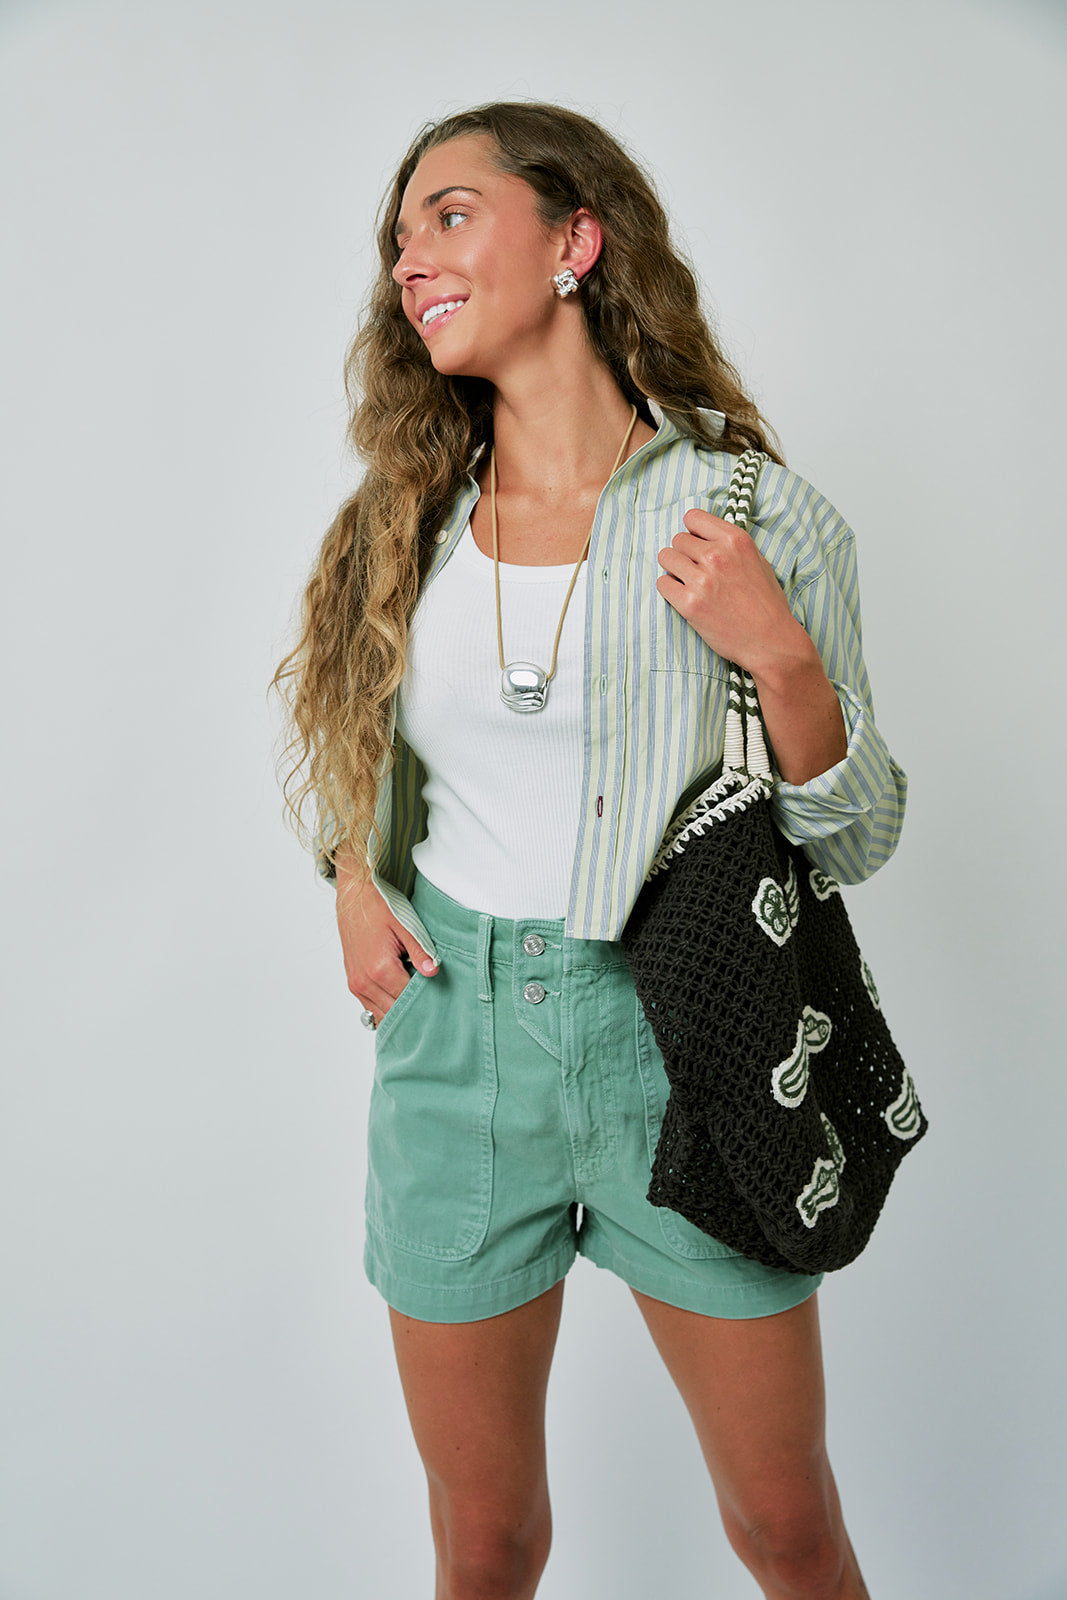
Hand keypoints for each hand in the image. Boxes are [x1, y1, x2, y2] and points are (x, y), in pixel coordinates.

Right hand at [335, 859, 438, 1025]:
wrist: (352, 897)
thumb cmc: (378, 906)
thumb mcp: (404, 925)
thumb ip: (419, 950)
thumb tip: (433, 972)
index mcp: (380, 969)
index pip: (408, 1000)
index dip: (426, 1001)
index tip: (440, 1000)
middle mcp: (364, 982)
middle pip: (395, 1012)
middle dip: (413, 1010)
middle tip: (432, 1004)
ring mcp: (356, 984)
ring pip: (382, 1015)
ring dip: (399, 1011)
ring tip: (416, 1001)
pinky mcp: (353, 983)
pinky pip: (371, 1007)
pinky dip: (386, 1007)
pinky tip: (399, 997)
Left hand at [657, 509, 847, 783]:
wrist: (771, 642)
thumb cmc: (767, 604)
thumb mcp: (758, 561)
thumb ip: (731, 545)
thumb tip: (704, 534)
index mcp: (735, 540)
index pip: (693, 517)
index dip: (693, 531)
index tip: (697, 543)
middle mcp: (717, 555)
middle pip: (677, 539)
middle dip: (684, 554)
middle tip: (696, 572)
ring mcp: (702, 580)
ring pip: (666, 558)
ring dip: (674, 570)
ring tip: (688, 583)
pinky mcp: (689, 604)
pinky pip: (662, 584)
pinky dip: (669, 590)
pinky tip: (684, 597)